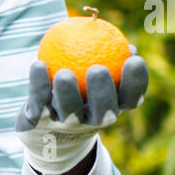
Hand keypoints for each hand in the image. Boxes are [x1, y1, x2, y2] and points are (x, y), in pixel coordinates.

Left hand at [15, 48, 148, 174]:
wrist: (48, 130)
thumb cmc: (81, 93)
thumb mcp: (96, 79)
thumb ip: (111, 60)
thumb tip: (127, 44)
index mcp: (112, 108)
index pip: (132, 98)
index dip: (137, 81)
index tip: (134, 59)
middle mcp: (92, 120)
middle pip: (103, 112)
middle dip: (102, 92)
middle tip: (98, 69)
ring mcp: (66, 124)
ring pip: (69, 112)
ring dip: (67, 93)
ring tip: (64, 74)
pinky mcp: (40, 123)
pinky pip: (39, 102)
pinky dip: (38, 83)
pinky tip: (38, 64)